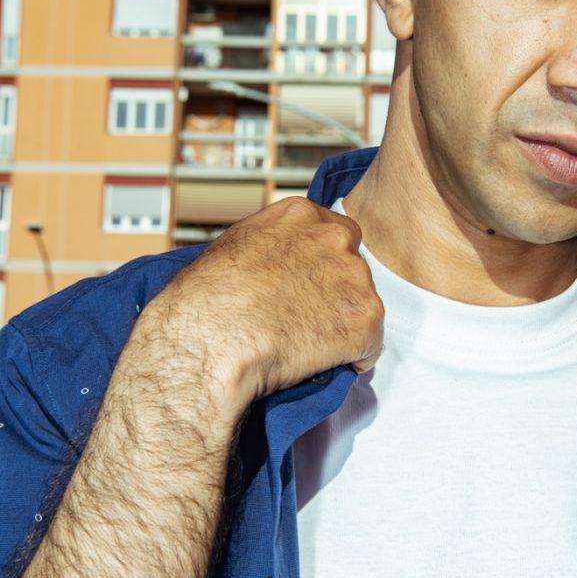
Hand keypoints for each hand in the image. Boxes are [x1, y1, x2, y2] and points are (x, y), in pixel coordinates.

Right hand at [134, 196, 383, 415]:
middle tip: (306, 318)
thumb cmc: (207, 300)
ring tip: (305, 344)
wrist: (211, 339)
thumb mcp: (233, 247)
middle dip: (336, 292)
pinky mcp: (366, 318)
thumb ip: (269, 245)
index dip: (321, 266)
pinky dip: (352, 357)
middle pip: (352, 266)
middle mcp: (335, 237)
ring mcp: (355, 277)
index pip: (334, 233)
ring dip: (342, 325)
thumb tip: (273, 262)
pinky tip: (320, 362)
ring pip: (361, 305)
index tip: (307, 286)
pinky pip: (370, 344)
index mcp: (301, 215)